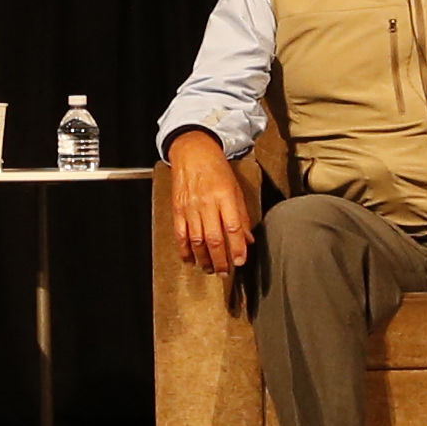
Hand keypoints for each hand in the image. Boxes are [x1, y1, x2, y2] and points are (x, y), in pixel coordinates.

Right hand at [166, 130, 252, 274]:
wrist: (193, 152)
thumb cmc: (216, 168)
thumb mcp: (236, 188)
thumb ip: (242, 215)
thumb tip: (248, 238)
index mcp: (225, 196)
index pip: (233, 228)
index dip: (237, 248)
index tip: (240, 261)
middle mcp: (207, 203)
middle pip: (214, 238)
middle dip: (220, 260)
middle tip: (224, 273)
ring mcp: (190, 207)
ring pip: (197, 240)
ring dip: (203, 258)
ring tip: (210, 269)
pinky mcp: (178, 209)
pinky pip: (180, 234)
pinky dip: (184, 250)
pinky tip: (190, 260)